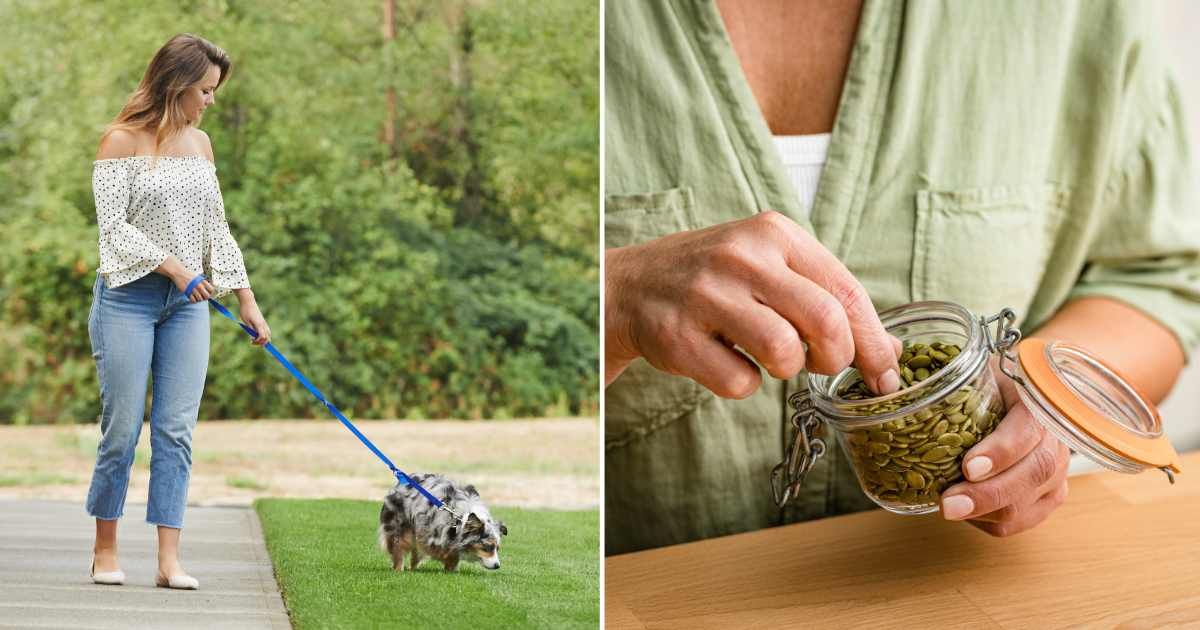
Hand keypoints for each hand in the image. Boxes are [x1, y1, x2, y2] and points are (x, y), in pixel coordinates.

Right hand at [174, 272, 214, 302]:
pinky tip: (192, 299)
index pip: (211, 290)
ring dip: (199, 299)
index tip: (208, 293)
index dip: (211, 293)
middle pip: (207, 296)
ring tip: (196, 297)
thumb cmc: (188, 275)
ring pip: (200, 299)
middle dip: (205, 298)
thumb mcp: (198, 277)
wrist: (178, 273)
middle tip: (203, 297)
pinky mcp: (186, 292)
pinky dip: (193, 301)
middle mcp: (199, 285)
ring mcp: (193, 289)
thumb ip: (204, 283)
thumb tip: (211, 288)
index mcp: (202, 281)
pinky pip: (193, 300)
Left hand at [239, 301, 271, 345]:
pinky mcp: (263, 321)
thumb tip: (253, 338)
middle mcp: (263, 324)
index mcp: (259, 325)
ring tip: (255, 340)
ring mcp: (264, 323)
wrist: (248, 302)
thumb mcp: (246, 322)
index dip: (258, 342)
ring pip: (268, 334)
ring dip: (263, 339)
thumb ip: (251, 330)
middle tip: (252, 342)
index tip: (251, 341)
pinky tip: (257, 335)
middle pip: (268, 337)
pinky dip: (263, 335)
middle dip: (261, 342)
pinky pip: (266, 331)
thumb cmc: (245, 311)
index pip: (262, 337)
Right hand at [605, 211, 901, 397]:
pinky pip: (739, 382)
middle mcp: (741, 257)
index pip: (846, 291)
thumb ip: (826, 297)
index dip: (874, 341)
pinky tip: (727, 362)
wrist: (630, 286)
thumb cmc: (714, 280)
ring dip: (787, 371)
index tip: (885, 373)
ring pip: (783, 353)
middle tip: (823, 366)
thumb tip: (890, 351)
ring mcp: (705, 296)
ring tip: (770, 359)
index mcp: (773, 233)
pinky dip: (742, 384)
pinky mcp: (677, 336)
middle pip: (825, 321)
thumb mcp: (769, 266)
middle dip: (837, 358)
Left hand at [939, 358, 1070, 535]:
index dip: (1001, 451)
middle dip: (986, 494)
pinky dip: (988, 520)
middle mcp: (1055, 439)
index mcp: (1037, 402)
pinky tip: (965, 512)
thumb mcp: (972, 370)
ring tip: (948, 508)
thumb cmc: (987, 384)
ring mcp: (1057, 473)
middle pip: (1031, 474)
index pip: (1028, 430)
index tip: (968, 467)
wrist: (1019, 398)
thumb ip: (945, 378)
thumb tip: (891, 385)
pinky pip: (1020, 521)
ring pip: (1025, 504)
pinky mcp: (1048, 498)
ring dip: (983, 512)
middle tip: (948, 504)